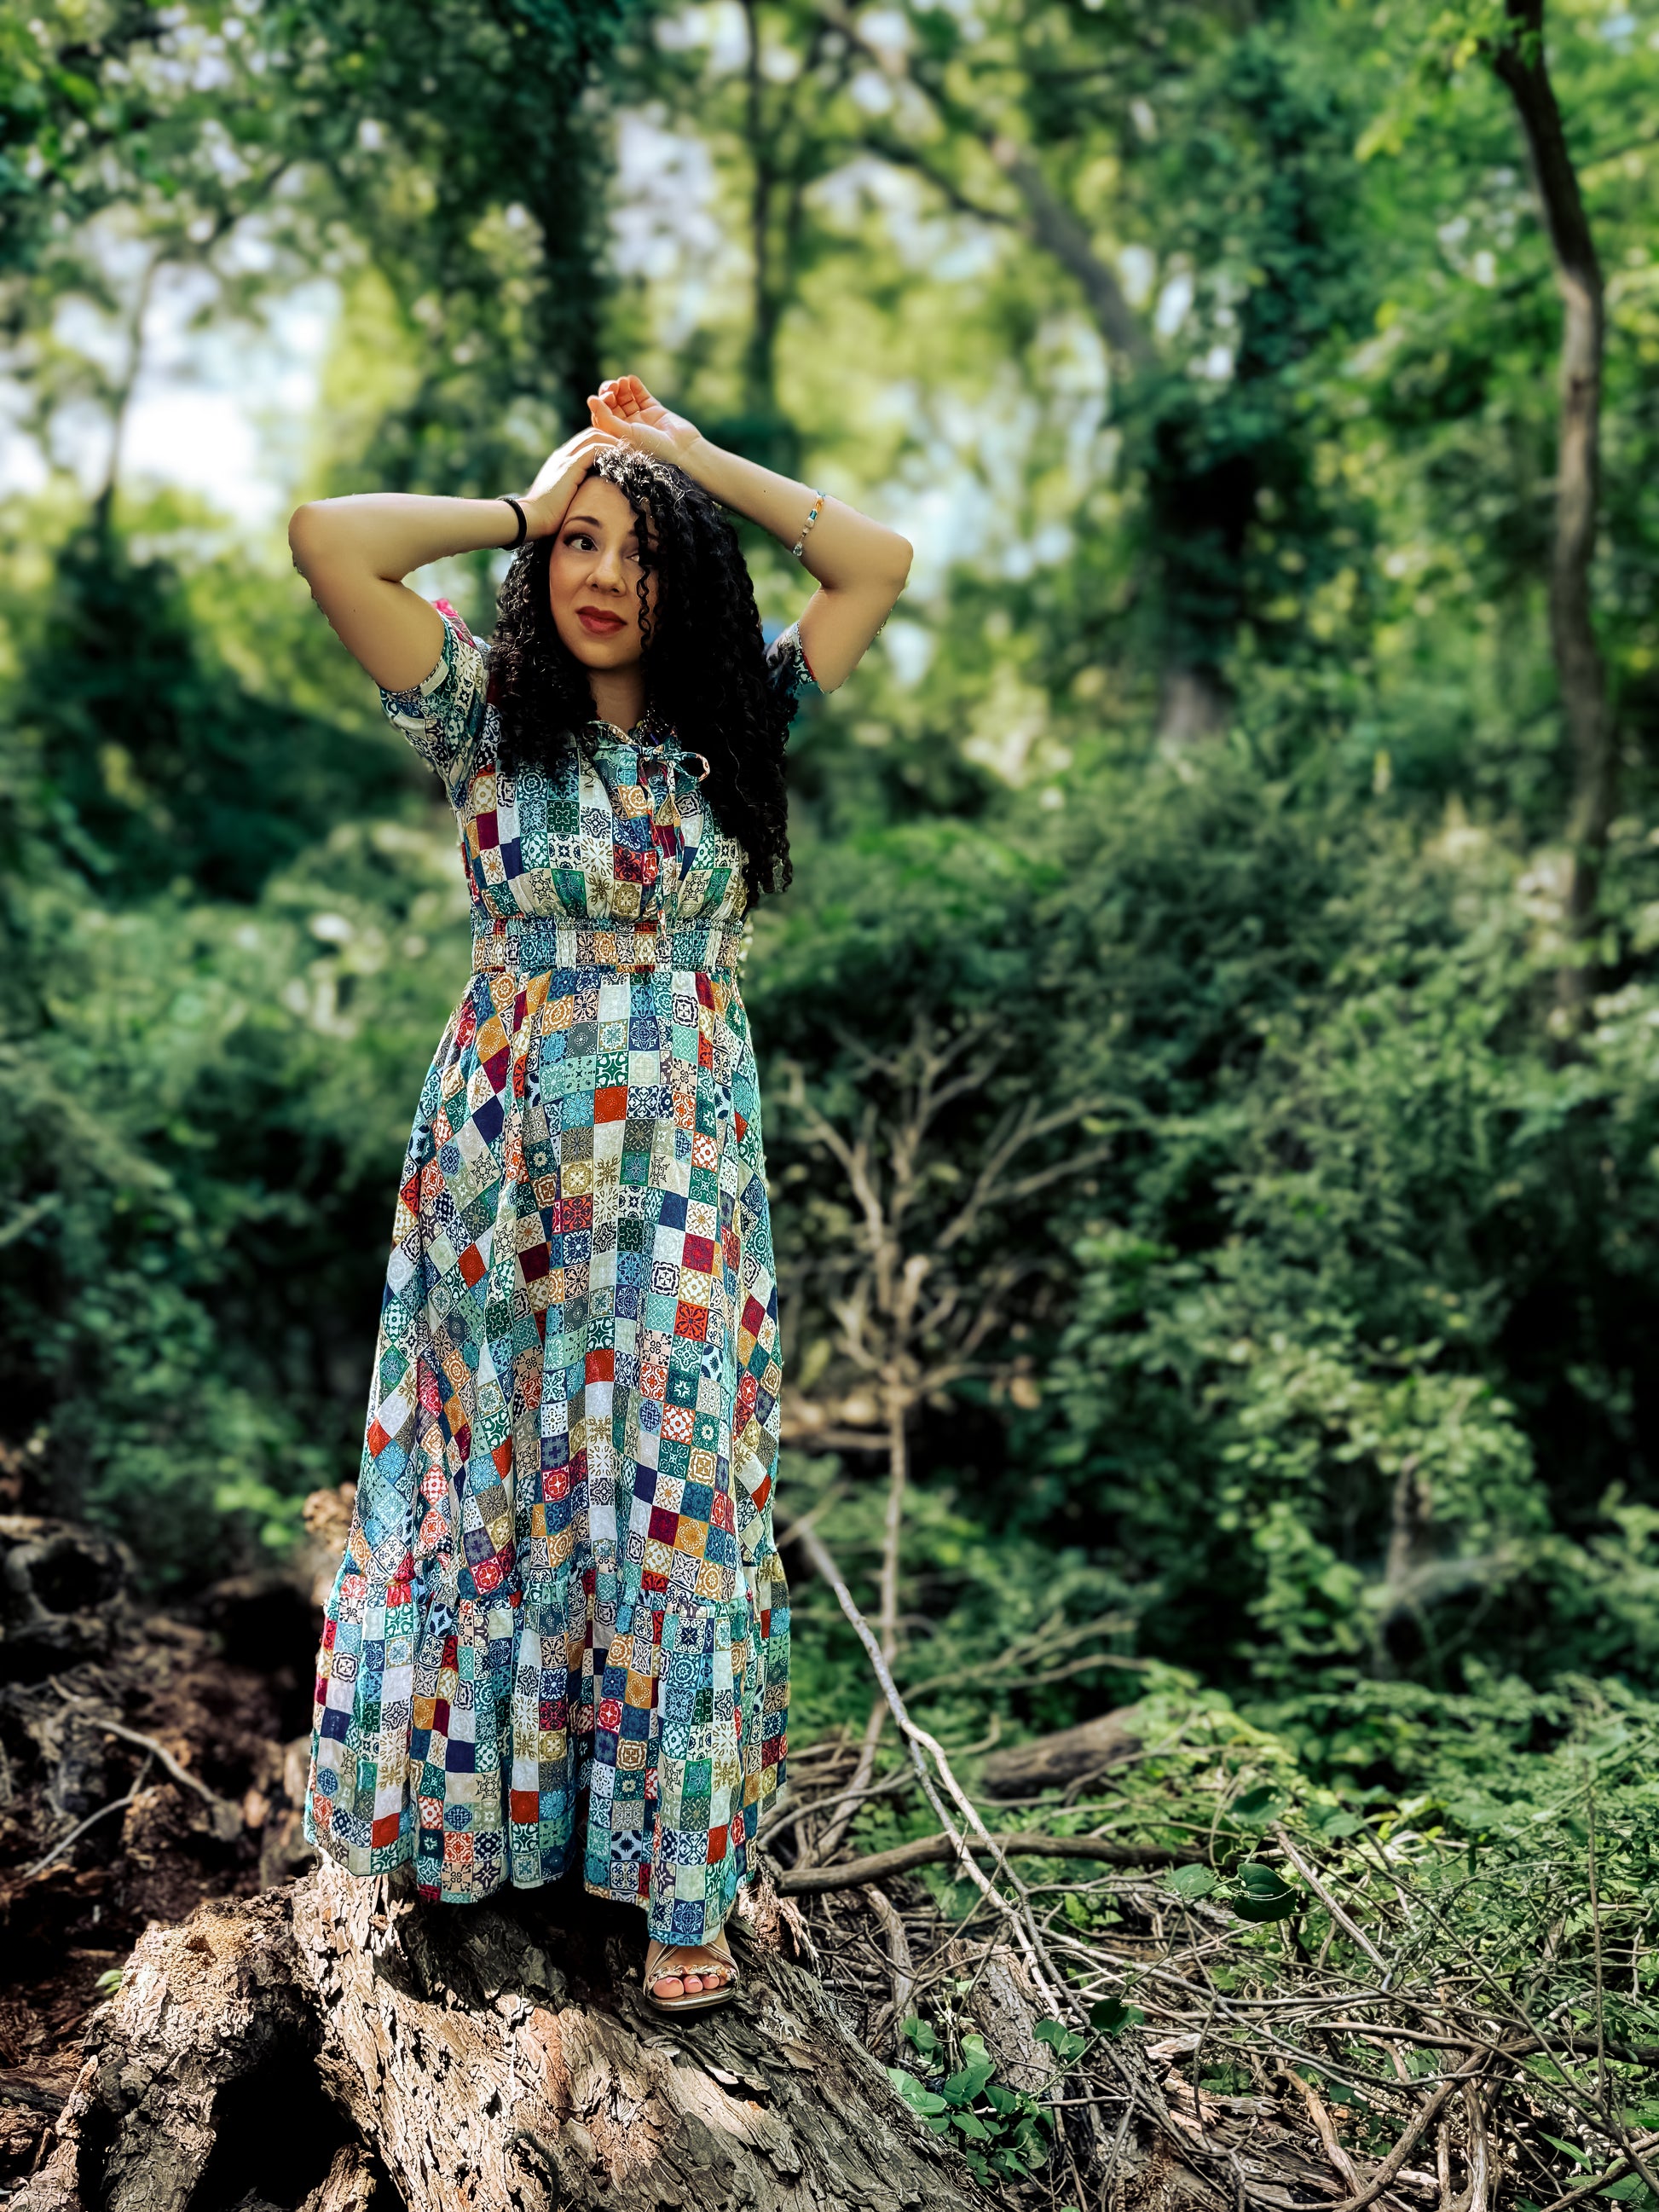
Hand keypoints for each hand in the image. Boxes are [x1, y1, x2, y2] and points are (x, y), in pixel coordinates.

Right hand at [519, 426, 620, 537]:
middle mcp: (562, 455)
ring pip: (595, 437)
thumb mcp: (564, 501)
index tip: (622, 454)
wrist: (529, 519)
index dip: (605, 444)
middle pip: (592, 433)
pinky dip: (611, 450)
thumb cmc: (545, 518)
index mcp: (560, 462)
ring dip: (615, 442)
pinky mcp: (570, 466)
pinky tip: (624, 458)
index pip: (585, 442)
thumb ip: (576, 494)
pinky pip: (595, 449)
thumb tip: (592, 501)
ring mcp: (565, 458)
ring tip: (632, 452)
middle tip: (631, 450)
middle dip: (613, 438)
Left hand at [588, 376, 702, 467]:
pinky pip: (641, 395)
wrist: (681, 449)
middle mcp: (628, 429)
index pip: (602, 417)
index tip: (605, 397)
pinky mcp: (654, 410)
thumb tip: (590, 399)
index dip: (600, 404)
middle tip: (614, 387)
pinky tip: (632, 380)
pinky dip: (635, 386)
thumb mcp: (623, 434)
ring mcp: (641, 419)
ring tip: (623, 381)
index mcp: (618, 438)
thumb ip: (605, 418)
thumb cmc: (650, 448)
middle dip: (610, 393)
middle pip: (612, 405)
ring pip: (626, 398)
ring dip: (622, 387)